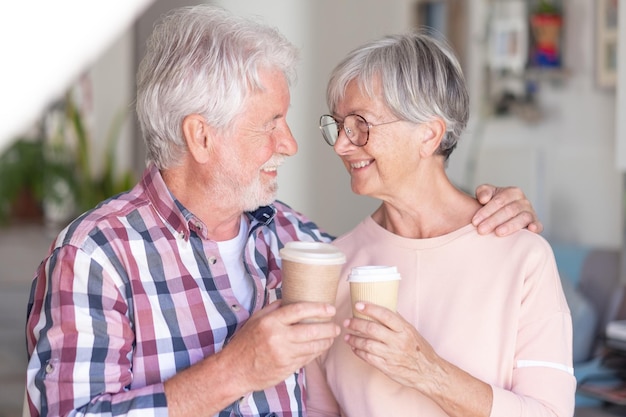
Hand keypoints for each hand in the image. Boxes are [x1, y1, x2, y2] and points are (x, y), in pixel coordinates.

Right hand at [224, 301, 340, 391]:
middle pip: (311, 330)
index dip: (318, 308)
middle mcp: (278, 338)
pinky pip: (307, 359)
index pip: (300, 310)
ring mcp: (283, 355)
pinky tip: (320, 348)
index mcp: (271, 322)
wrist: (234, 370)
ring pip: (312, 347)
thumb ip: (275, 308)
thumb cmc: (245, 342)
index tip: (330, 308)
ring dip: (326, 341)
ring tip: (332, 336)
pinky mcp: (287, 368)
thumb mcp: (256, 319)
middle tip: (336, 326)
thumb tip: (293, 297)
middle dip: (328, 328)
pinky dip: (316, 353)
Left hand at [344, 303, 492, 416]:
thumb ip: (397, 321)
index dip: (370, 308)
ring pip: (367, 344)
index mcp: (405, 330)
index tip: (358, 304)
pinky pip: (368, 358)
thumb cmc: (420, 349)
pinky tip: (354, 348)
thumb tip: (382, 306)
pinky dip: (359, 352)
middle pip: (372, 329)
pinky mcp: (387, 367)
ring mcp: (392, 355)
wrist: (429, 372)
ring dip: (354, 339)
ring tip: (347, 336)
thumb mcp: (412, 331)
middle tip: (347, 321)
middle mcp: (399, 341)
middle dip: (356, 324)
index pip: (385, 315)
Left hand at [472, 184, 542, 235]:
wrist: (502, 214)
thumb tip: (484, 199)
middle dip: (493, 220)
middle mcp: (523, 201)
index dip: (486, 211)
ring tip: (498, 233)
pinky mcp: (535, 224)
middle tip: (481, 230)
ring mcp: (531, 212)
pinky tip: (530, 230)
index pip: (499, 201)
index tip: (475, 221)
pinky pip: (538, 225)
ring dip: (510, 226)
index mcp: (512, 192)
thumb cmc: (493, 205)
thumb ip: (483, 192)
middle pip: (509, 210)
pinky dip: (535, 227)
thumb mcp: (486, 194)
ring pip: (522, 218)